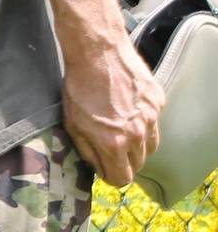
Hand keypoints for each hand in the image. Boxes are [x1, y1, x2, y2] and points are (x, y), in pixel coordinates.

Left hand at [62, 30, 164, 186]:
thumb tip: (100, 167)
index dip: (111, 176)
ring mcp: (151, 117)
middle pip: (139, 165)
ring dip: (137, 147)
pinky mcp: (158, 101)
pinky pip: (155, 124)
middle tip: (111, 151)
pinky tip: (128, 112)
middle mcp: (137, 134)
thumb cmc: (79, 88)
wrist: (98, 53)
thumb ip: (89, 151)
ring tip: (121, 134)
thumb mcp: (73, 125)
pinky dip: (144, 124)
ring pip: (151, 147)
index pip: (122, 179)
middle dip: (124, 163)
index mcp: (114, 143)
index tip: (105, 168)